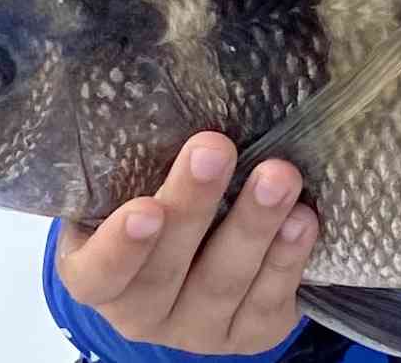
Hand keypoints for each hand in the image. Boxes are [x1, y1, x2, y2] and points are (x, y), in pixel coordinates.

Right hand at [55, 132, 317, 352]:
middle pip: (165, 271)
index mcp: (96, 273)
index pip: (97, 272)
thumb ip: (142, 151)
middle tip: (215, 148)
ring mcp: (197, 327)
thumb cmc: (155, 192)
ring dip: (254, 225)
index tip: (146, 207)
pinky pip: (268, 301)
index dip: (120, 246)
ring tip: (280, 176)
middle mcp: (143, 311)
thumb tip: (174, 69)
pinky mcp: (249, 332)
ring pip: (223, 283)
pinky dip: (287, 258)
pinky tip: (304, 218)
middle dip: (195, 206)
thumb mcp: (134, 178)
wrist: (200, 251)